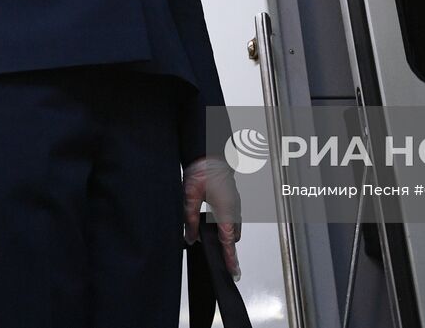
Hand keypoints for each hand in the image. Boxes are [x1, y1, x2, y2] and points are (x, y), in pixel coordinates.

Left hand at [183, 154, 241, 280]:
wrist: (211, 152)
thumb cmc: (203, 170)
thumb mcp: (190, 196)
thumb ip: (190, 220)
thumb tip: (190, 238)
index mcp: (225, 211)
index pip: (228, 241)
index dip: (230, 258)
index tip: (233, 272)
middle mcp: (233, 209)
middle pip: (232, 237)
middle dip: (226, 248)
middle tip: (220, 260)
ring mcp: (235, 204)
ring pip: (232, 227)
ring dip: (225, 236)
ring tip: (212, 242)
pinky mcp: (232, 200)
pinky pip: (231, 218)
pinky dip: (224, 226)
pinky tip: (212, 224)